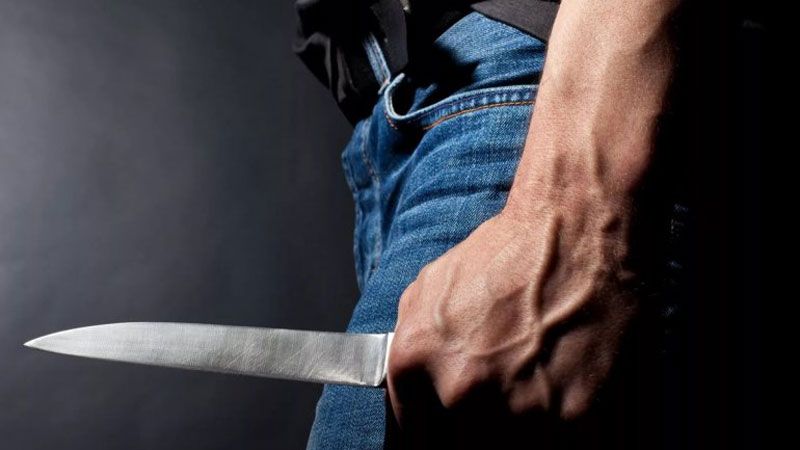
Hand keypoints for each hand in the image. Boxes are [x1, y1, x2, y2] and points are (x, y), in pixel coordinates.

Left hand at [386, 195, 639, 447]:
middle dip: (479, 430)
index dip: (435, 436)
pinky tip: (566, 388)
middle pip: (462, 448)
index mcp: (414, 361)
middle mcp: (458, 390)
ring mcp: (516, 408)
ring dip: (522, 432)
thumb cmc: (506, 252)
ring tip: (536, 390)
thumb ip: (408, 346)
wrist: (576, 230)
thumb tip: (407, 396)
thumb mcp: (428, 288)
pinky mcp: (573, 417)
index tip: (452, 433)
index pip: (412, 436)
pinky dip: (563, 428)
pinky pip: (560, 446)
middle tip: (502, 398)